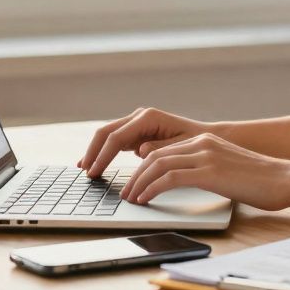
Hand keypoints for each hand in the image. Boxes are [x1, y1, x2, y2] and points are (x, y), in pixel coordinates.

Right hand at [78, 107, 214, 178]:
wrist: (205, 138)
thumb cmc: (196, 143)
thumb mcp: (180, 147)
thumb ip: (160, 148)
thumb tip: (140, 150)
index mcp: (148, 118)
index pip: (117, 138)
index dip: (103, 156)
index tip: (94, 172)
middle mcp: (139, 116)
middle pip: (107, 132)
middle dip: (93, 152)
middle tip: (84, 172)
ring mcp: (136, 123)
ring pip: (108, 135)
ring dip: (95, 151)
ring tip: (85, 169)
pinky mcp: (137, 131)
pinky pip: (115, 140)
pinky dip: (104, 152)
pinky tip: (95, 163)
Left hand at [120, 132, 289, 211]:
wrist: (285, 179)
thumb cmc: (261, 181)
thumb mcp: (227, 169)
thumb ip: (206, 169)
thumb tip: (186, 182)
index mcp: (205, 140)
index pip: (164, 151)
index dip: (144, 167)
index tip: (135, 183)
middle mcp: (202, 143)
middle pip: (155, 156)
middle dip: (136, 176)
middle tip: (126, 192)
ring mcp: (205, 155)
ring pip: (158, 165)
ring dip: (139, 183)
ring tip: (131, 199)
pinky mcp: (209, 171)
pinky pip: (169, 178)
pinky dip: (152, 189)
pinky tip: (146, 200)